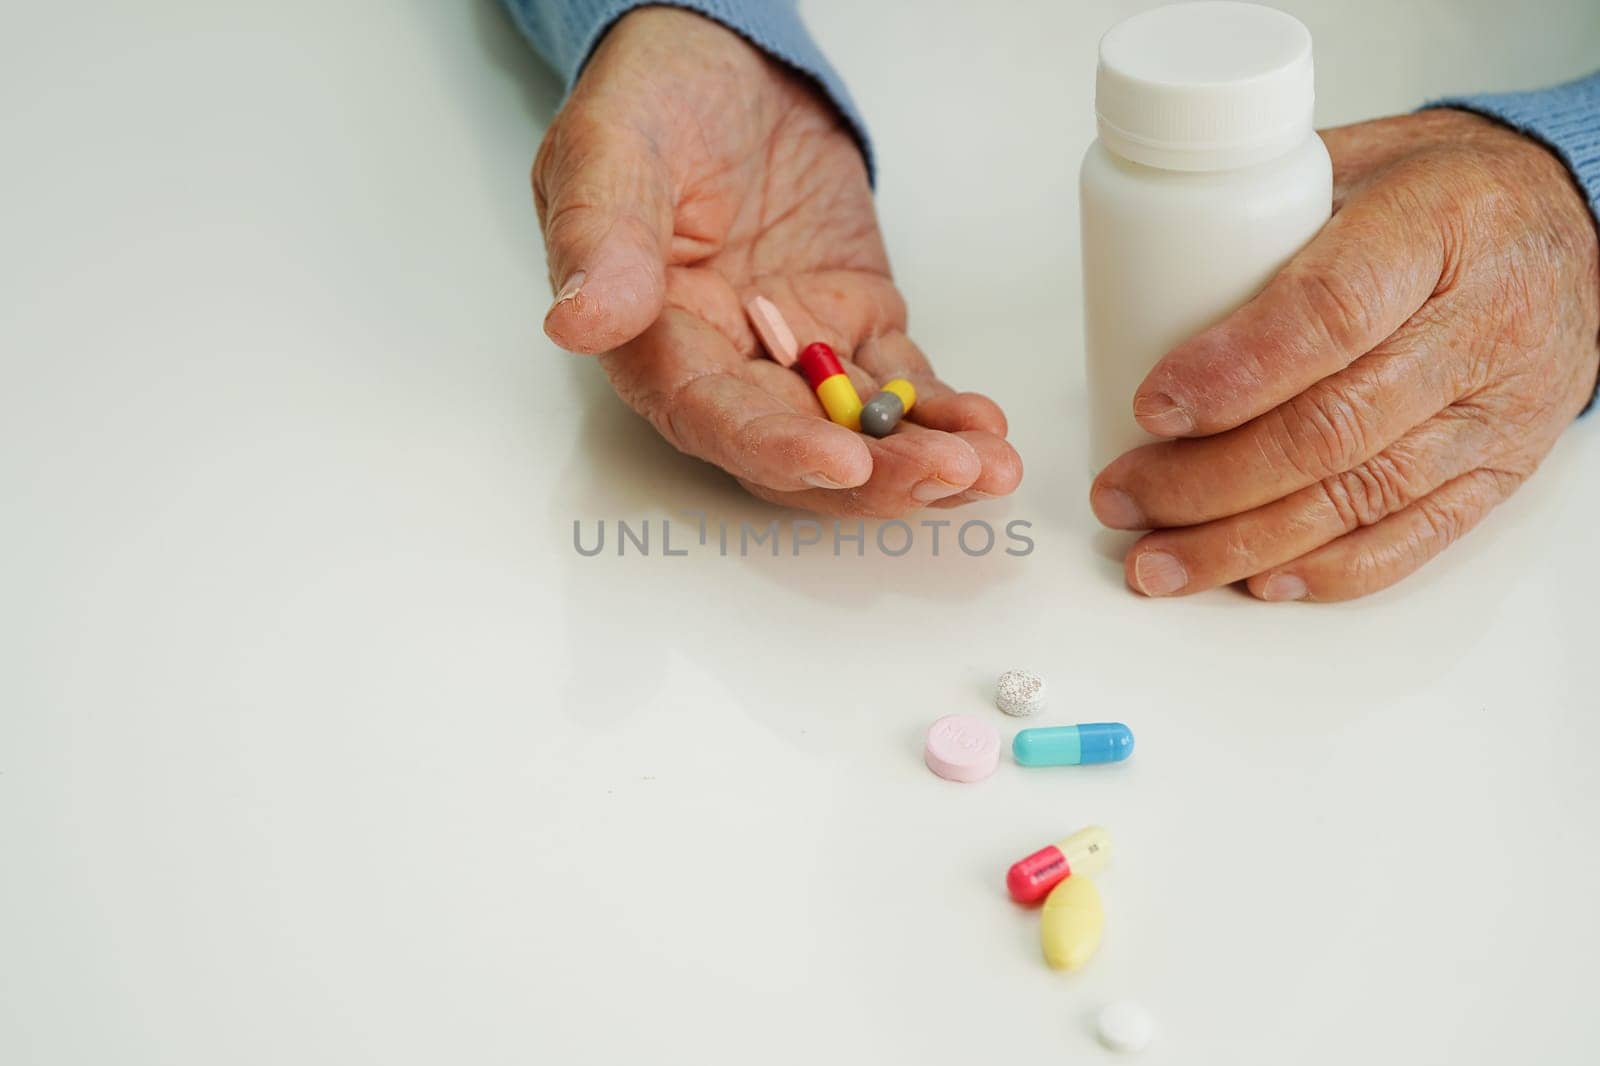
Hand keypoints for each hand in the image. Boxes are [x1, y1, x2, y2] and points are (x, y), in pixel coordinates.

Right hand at [533, 9, 1020, 514]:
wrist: (725, 62)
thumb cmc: (654, 101)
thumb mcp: (609, 145)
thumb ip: (600, 232)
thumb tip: (581, 320)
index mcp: (654, 340)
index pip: (712, 418)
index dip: (776, 450)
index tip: (839, 461)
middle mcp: (724, 365)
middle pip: (797, 449)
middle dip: (873, 476)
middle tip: (945, 473)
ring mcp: (795, 351)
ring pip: (857, 432)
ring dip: (920, 460)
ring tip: (988, 465)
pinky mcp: (852, 325)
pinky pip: (899, 383)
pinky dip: (941, 411)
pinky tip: (984, 428)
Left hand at [1091, 109, 1599, 601]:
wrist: (1570, 224)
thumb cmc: (1448, 193)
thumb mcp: (1357, 161)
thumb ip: (1259, 221)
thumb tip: (1134, 292)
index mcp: (1437, 226)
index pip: (1330, 313)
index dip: (1233, 373)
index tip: (1153, 406)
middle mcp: (1481, 324)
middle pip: (1333, 428)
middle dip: (1209, 481)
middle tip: (1125, 497)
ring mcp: (1497, 409)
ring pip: (1362, 497)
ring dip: (1245, 542)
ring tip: (1160, 559)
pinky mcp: (1503, 469)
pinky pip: (1414, 537)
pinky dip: (1327, 569)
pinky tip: (1257, 579)